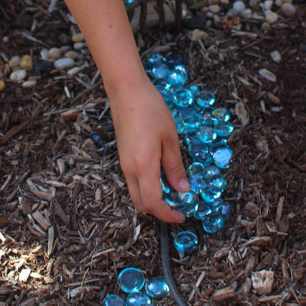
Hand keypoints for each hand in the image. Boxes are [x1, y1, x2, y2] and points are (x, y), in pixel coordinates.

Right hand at [106, 70, 189, 222]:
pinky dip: (147, 185)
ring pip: (136, 192)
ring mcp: (124, 162)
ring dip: (153, 197)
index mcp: (143, 166)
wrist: (127, 90)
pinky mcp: (123, 155)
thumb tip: (183, 189)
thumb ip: (175, 167)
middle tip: (179, 204)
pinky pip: (133, 180)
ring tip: (173, 188)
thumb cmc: (150, 109)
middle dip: (159, 210)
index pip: (153, 203)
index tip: (182, 215)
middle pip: (141, 203)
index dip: (168, 215)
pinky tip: (161, 173)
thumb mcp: (170, 138)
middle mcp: (130, 169)